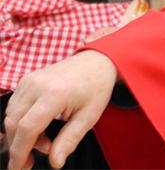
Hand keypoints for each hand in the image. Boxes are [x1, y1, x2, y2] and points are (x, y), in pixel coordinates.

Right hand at [4, 50, 117, 169]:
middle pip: (14, 124)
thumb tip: (55, 162)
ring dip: (21, 135)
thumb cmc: (96, 87)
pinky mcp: (26, 80)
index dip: (20, 152)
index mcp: (54, 94)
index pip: (27, 128)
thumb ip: (69, 140)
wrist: (96, 62)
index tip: (19, 168)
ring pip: (11, 116)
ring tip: (45, 140)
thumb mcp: (89, 116)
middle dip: (20, 146)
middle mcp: (37, 85)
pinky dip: (20, 122)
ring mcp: (29, 80)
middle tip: (34, 159)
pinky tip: (39, 127)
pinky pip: (14, 106)